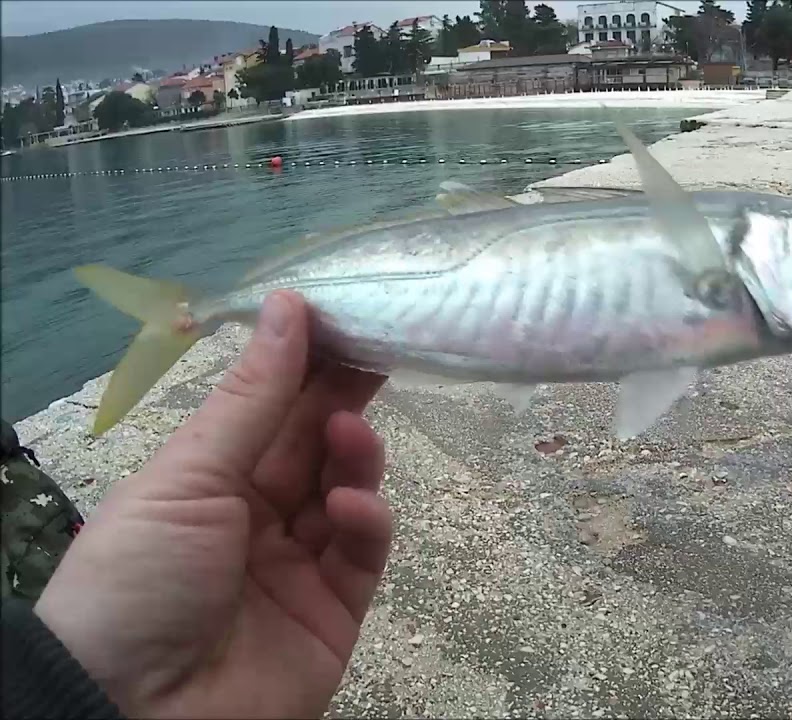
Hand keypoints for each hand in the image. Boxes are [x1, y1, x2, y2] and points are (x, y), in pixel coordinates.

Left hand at [34, 291, 391, 717]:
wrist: (135, 715)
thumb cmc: (141, 577)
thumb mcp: (186, 476)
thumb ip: (253, 396)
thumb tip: (288, 305)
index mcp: (206, 479)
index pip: (269, 408)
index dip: (305, 362)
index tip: (345, 314)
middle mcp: (254, 515)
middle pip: (313, 443)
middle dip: (343, 395)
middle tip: (381, 347)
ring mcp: (299, 563)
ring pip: (346, 489)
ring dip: (354, 454)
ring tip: (349, 434)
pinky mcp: (337, 610)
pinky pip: (362, 552)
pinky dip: (365, 520)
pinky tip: (347, 505)